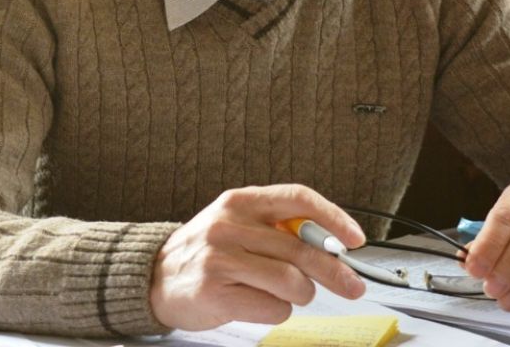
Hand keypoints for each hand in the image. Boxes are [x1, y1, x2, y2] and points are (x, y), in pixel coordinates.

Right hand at [149, 184, 366, 330]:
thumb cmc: (207, 252)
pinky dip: (276, 310)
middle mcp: (229, 224)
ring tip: (282, 292)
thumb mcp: (237, 223)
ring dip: (300, 295)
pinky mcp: (215, 291)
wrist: (155, 277)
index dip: (333, 218)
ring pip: (292, 281)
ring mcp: (220, 258)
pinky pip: (273, 307)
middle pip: (301, 248)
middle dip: (335, 271)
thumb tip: (332, 245)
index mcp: (239, 200)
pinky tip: (256, 302)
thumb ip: (277, 227)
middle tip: (352, 286)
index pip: (297, 198)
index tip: (355, 239)